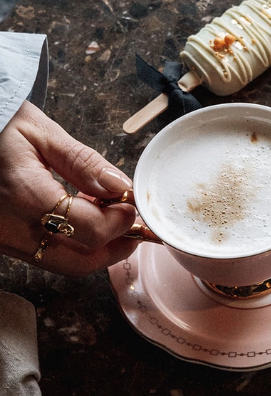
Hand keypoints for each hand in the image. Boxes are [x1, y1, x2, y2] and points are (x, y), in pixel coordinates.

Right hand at [0, 101, 138, 275]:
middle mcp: (10, 228)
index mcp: (25, 196)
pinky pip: (43, 253)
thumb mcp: (42, 133)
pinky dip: (70, 241)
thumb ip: (84, 164)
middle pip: (80, 262)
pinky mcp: (0, 240)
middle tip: (132, 224)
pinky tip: (80, 215)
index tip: (132, 202)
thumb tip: (121, 187)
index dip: (121, 220)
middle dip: (115, 247)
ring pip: (63, 262)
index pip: (92, 230)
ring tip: (107, 214)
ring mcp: (2, 239)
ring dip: (94, 245)